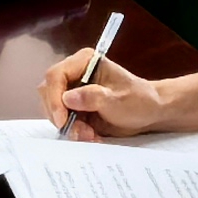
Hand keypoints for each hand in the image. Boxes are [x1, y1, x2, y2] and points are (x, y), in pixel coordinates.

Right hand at [41, 49, 179, 139]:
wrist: (149, 113)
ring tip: (90, 135)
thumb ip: (94, 97)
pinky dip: (73, 131)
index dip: (55, 98)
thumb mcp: (119, 100)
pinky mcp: (73, 107)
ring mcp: (72, 91)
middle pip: (48, 93)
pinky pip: (62, 120)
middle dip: (61, 116)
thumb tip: (68, 98)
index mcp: (83, 62)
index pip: (55, 76)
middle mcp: (74, 74)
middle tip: (80, 132)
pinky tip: (90, 135)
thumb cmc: (139, 101)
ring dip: (68, 126)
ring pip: (53, 109)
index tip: (63, 120)